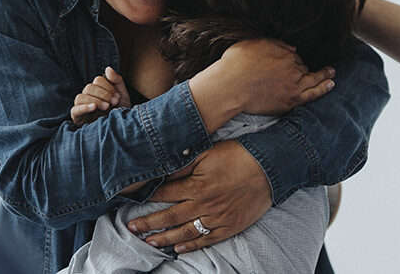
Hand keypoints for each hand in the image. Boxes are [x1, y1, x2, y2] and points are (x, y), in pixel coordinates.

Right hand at [70, 66, 130, 125]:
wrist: (122, 132)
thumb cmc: (121, 115)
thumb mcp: (123, 97)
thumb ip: (117, 81)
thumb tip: (108, 68)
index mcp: (98, 91)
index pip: (97, 80)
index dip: (108, 86)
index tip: (118, 97)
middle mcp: (88, 97)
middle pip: (89, 87)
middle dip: (103, 94)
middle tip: (114, 102)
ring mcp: (82, 107)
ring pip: (80, 96)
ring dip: (95, 100)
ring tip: (106, 107)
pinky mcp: (77, 118)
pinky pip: (75, 109)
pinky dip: (84, 107)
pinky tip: (94, 107)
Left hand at [126, 140, 271, 253]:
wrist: (269, 167)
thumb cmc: (238, 155)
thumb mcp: (207, 152)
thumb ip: (183, 163)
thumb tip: (163, 168)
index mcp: (196, 185)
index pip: (164, 194)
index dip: (146, 198)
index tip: (130, 201)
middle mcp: (204, 204)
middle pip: (169, 217)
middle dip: (148, 223)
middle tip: (131, 228)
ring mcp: (217, 218)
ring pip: (185, 232)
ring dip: (165, 238)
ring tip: (149, 242)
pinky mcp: (230, 226)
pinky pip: (207, 239)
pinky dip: (191, 245)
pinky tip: (178, 248)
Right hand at [209, 38, 336, 116]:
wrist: (230, 87)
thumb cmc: (237, 64)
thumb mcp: (254, 43)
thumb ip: (275, 43)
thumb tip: (292, 47)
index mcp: (285, 54)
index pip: (294, 56)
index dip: (291, 58)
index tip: (289, 60)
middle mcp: (293, 70)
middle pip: (303, 68)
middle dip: (305, 68)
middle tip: (314, 67)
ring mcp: (293, 87)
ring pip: (313, 80)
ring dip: (324, 76)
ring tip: (331, 73)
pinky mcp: (289, 102)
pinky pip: (312, 96)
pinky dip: (322, 90)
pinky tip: (330, 85)